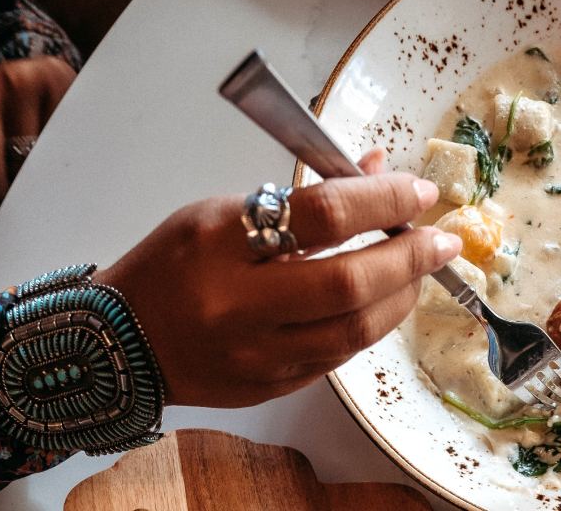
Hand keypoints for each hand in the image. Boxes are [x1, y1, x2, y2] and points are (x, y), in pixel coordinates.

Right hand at [94, 150, 461, 407]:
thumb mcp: (221, 212)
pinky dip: (371, 324)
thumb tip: (378, 171)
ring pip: (355, 331)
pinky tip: (385, 301)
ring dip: (402, 296)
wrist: (119, 344)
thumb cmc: (173, 266)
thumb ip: (304, 198)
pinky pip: (339, 357)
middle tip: (441, 239)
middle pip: (348, 284)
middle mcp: (238, 306)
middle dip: (409, 258)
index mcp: (220, 245)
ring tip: (421, 268)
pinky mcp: (270, 388)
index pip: (321, 215)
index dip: (382, 200)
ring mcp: (255, 356)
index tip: (418, 192)